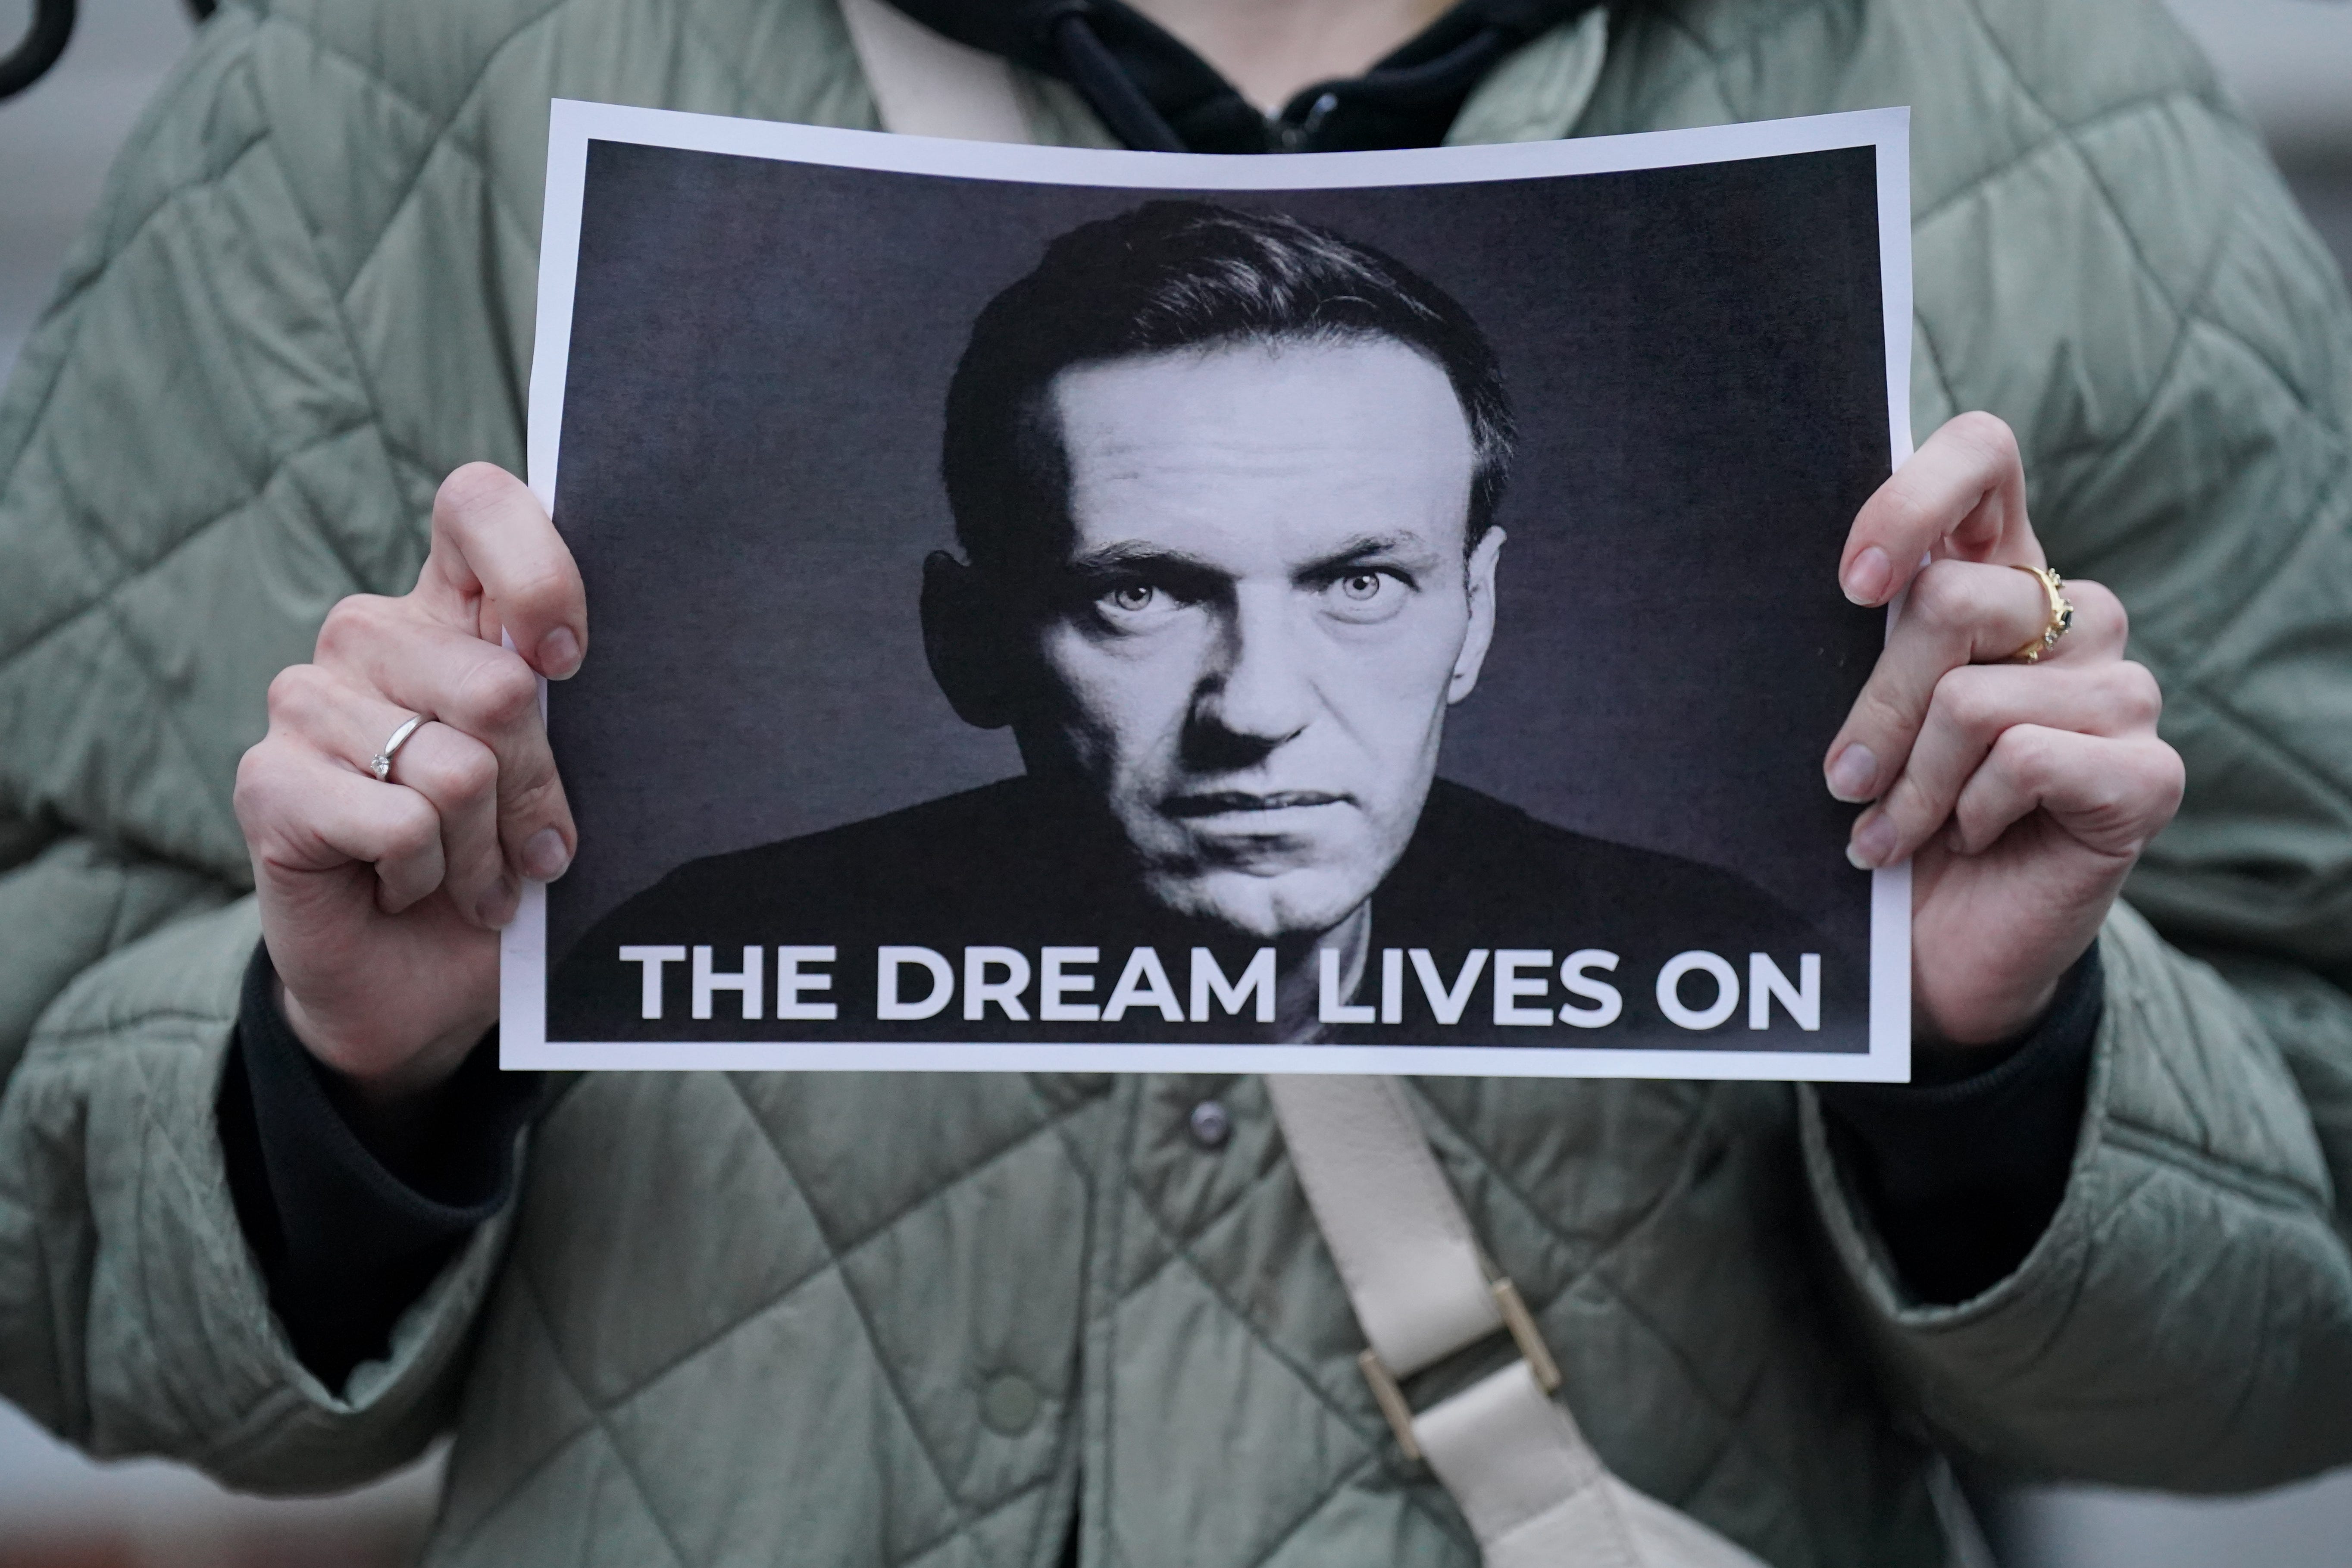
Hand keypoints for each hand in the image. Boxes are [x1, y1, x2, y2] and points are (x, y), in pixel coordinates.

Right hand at [235, 464, 585, 1106]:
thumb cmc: (505, 865)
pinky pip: (398, 824)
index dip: (536, 573)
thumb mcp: (561, 782)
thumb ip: (566, 714)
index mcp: (448, 611)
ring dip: (485, 848)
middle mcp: (370, 636)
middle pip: (499, 685)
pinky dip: (427, 876)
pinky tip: (406, 886)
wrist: (421, 984)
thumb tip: (566, 666)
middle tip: (529, 843)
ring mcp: (307, 702)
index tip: (568, 660)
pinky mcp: (267, 781)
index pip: (477, 506)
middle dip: (535, 788)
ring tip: (472, 874)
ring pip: (453, 767)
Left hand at [1824, 414, 2183, 1050]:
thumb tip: (1823, 586)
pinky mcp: (2148, 773)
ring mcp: (2119, 693)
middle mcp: (2069, 614)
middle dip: (1876, 705)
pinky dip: (1973, 813)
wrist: (1932, 947)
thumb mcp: (1855, 716)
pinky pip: (2028, 760)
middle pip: (1953, 599)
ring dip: (1912, 782)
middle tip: (1845, 779)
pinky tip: (1972, 841)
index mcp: (1994, 575)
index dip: (1912, 499)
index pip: (1983, 456)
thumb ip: (1856, 639)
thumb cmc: (1882, 816)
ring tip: (1894, 829)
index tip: (1853, 585)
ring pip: (1977, 698)